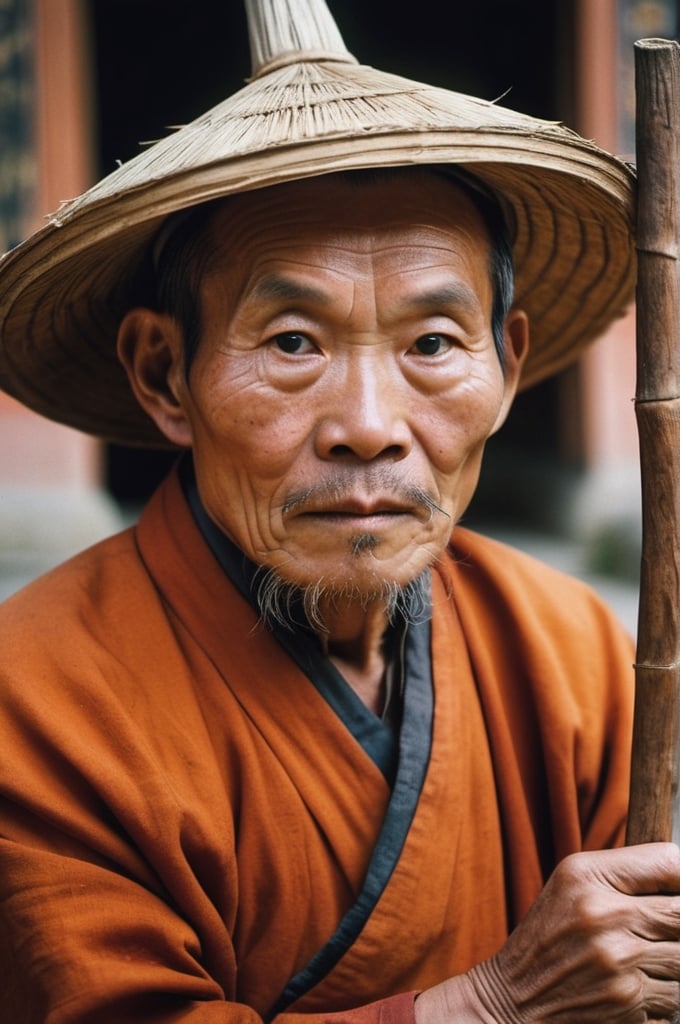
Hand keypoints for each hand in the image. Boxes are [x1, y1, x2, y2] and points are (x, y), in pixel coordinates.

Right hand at [416, 843, 679, 1022]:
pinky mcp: (629, 1007)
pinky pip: (674, 999)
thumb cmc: (548, 935)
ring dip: (671, 963)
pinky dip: (662, 996)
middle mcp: (605, 917)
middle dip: (676, 924)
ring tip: (637, 960)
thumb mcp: (572, 883)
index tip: (676, 889)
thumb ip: (624, 872)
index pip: (669, 863)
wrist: (514, 1001)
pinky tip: (631, 988)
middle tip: (650, 931)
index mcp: (588, 877)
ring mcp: (619, 965)